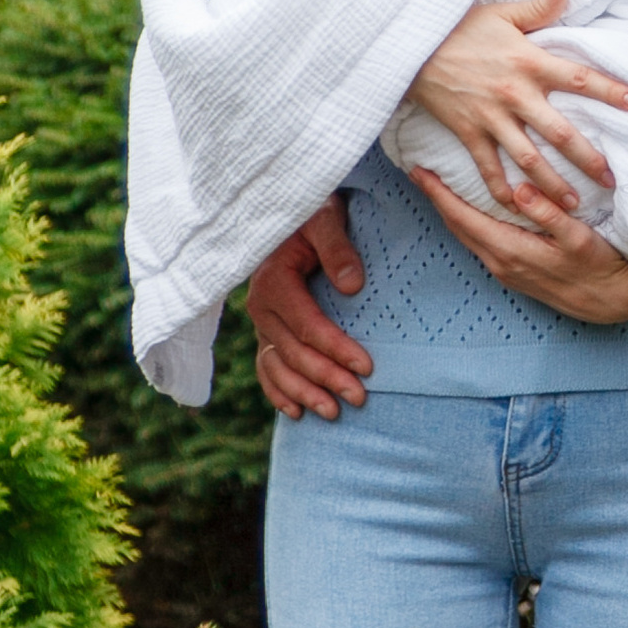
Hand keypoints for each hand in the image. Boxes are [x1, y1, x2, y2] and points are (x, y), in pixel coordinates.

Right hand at [247, 200, 371, 419]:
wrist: (295, 213)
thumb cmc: (315, 213)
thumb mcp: (325, 218)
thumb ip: (337, 247)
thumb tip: (352, 286)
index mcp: (273, 280)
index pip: (307, 325)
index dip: (336, 349)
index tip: (367, 367)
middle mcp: (260, 304)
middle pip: (293, 352)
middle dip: (326, 377)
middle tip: (360, 398)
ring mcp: (261, 320)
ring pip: (276, 366)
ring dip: (303, 392)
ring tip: (333, 413)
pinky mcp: (266, 328)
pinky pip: (265, 367)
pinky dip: (277, 391)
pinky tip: (295, 412)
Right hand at [408, 0, 627, 220]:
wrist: (412, 45)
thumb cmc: (461, 28)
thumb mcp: (503, 12)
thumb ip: (540, 5)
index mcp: (529, 62)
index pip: (579, 78)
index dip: (611, 91)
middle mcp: (515, 94)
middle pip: (560, 132)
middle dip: (588, 158)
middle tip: (611, 178)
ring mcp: (490, 117)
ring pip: (528, 158)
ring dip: (553, 184)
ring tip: (574, 204)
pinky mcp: (468, 132)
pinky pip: (488, 167)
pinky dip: (502, 190)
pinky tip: (520, 207)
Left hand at [413, 166, 627, 321]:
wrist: (611, 301)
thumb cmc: (597, 265)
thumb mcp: (577, 237)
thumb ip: (547, 213)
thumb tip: (519, 190)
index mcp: (510, 250)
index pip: (463, 217)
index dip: (439, 193)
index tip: (419, 171)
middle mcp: (500, 262)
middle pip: (457, 227)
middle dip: (437, 199)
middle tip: (420, 172)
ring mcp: (505, 270)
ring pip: (467, 236)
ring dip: (451, 211)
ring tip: (439, 187)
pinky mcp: (513, 273)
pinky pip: (479, 243)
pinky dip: (467, 223)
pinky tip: (470, 211)